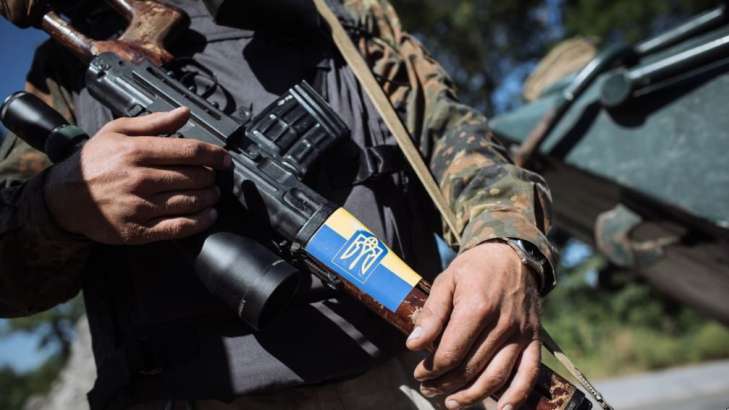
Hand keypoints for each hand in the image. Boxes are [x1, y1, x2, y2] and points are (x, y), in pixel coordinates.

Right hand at [44, 107, 231, 243]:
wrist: (62, 198)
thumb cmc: (93, 161)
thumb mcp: (117, 132)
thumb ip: (154, 122)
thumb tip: (185, 113)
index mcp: (136, 151)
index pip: (188, 151)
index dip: (214, 155)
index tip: (225, 159)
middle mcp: (139, 179)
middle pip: (193, 177)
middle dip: (211, 177)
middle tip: (215, 177)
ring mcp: (139, 207)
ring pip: (189, 202)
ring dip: (209, 198)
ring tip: (213, 194)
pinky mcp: (138, 230)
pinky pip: (178, 227)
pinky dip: (199, 222)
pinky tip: (208, 216)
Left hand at [406, 242, 540, 409]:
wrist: (512, 255)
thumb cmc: (474, 268)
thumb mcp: (445, 281)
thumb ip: (432, 314)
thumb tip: (414, 344)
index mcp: (477, 307)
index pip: (451, 352)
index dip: (432, 368)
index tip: (419, 373)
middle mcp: (502, 324)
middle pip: (471, 368)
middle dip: (445, 384)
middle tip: (428, 389)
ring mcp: (521, 334)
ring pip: (496, 377)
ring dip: (472, 396)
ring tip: (452, 402)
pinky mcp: (534, 339)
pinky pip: (529, 373)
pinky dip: (517, 395)